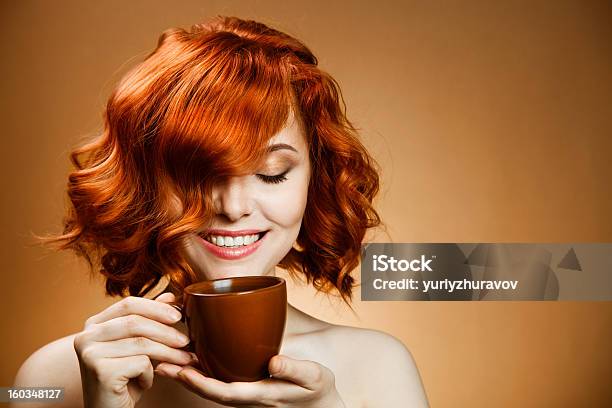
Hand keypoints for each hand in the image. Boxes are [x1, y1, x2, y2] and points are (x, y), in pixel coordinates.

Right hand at [73, 293, 194, 407]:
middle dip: (167, 331)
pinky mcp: (100, 371)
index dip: (156, 307)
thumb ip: (149, 321)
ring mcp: (90, 353)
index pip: (128, 304)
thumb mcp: (138, 347)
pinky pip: (140, 363)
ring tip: (185, 359)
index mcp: (94, 325)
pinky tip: (146, 382)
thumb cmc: (124, 380)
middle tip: (186, 341)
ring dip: (169, 352)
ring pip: (142, 343)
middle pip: (136, 322)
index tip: (178, 315)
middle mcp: (86, 336)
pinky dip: (150, 373)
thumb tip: (170, 296)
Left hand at [156, 355, 345, 406]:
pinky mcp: (247, 382)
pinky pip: (219, 377)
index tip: (183, 370)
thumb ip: (295, 370)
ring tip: (166, 356)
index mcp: (260, 395)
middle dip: (184, 377)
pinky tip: (193, 352)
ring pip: (210, 382)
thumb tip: (274, 362)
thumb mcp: (314, 378)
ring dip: (188, 370)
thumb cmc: (317, 390)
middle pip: (208, 388)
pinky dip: (202, 366)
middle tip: (160, 361)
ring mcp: (245, 389)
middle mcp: (247, 394)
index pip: (224, 392)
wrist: (322, 404)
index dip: (201, 383)